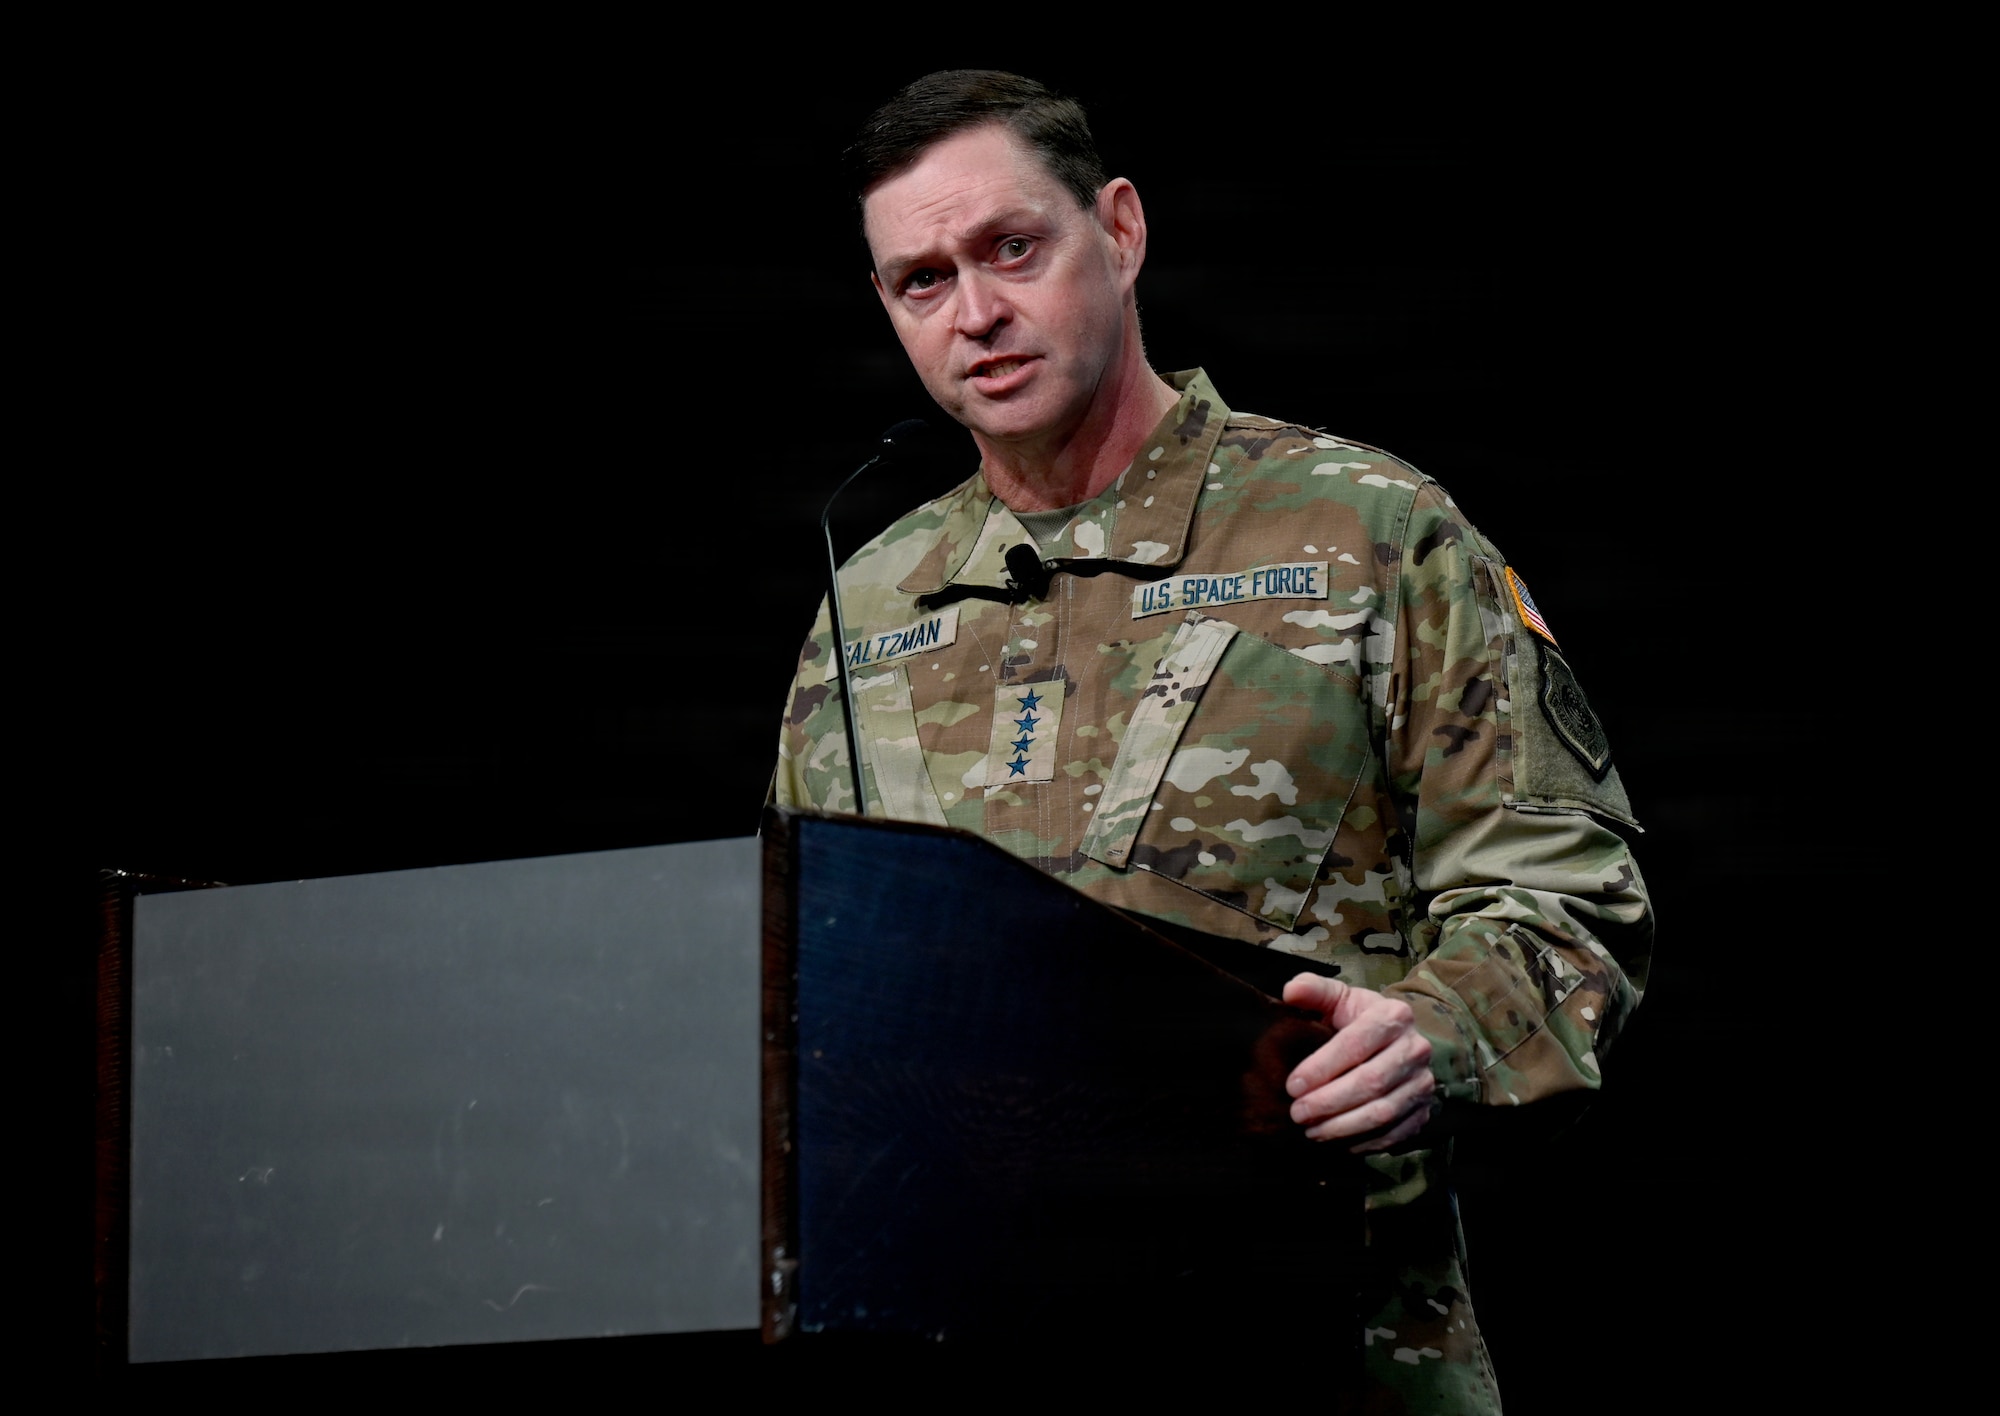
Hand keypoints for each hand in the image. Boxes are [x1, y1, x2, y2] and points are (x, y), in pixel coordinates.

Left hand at [1282, 975, 1435, 1152]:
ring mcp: (1423, 1083)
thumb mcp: (1338, 997)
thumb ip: (1314, 990)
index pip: (1355, 1044)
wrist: (1395, 1041)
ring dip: (1342, 1127)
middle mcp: (1416, 1048)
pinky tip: (1337, 1141)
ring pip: (1382, 1112)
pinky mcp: (1424, 1111)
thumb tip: (1291, 991)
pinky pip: (1394, 1133)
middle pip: (1370, 1082)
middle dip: (1329, 1102)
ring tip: (1310, 1131)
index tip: (1292, 1086)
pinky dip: (1364, 1142)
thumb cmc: (1357, 1019)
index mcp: (1394, 1015)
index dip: (1321, 1067)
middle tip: (1297, 1114)